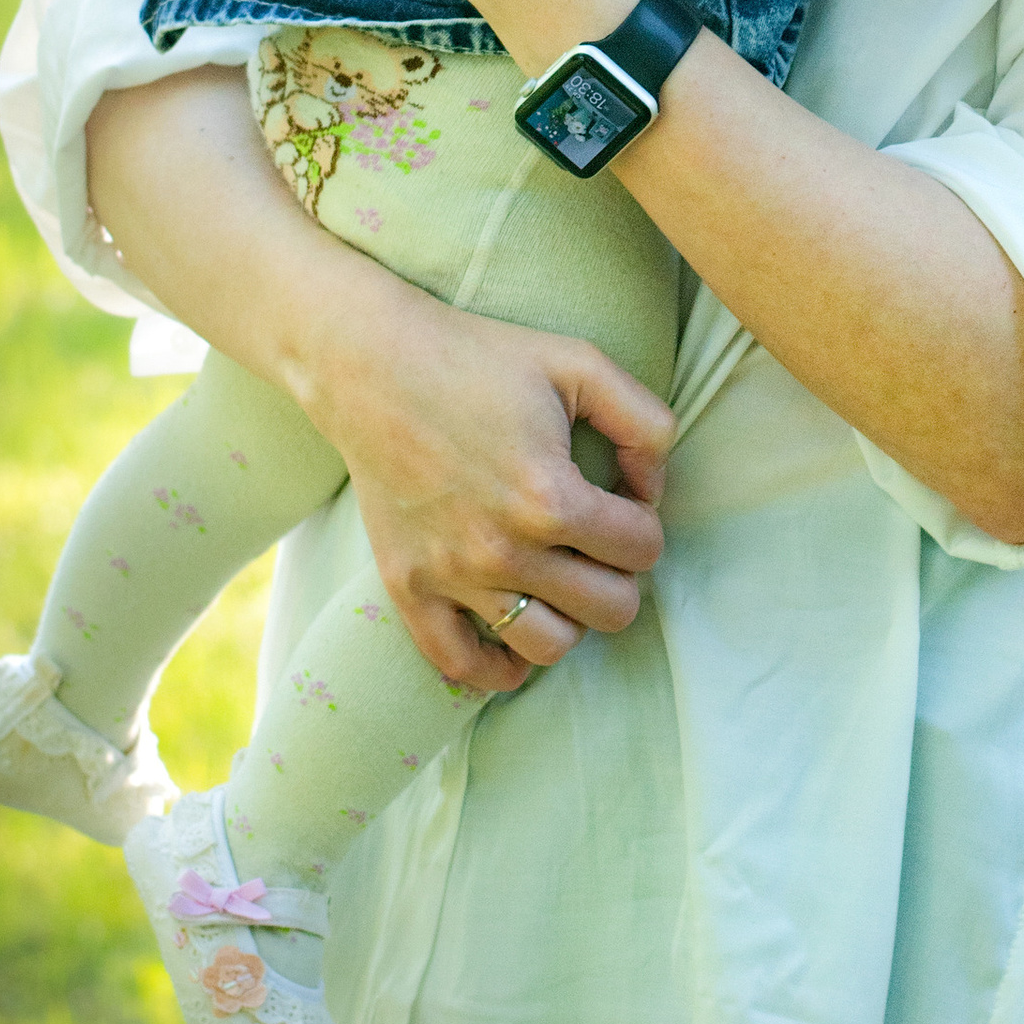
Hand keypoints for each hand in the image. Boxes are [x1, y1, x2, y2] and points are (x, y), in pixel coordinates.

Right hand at [299, 263, 674, 692]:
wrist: (371, 366)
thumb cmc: (480, 358)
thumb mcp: (581, 364)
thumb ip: (645, 423)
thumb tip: (653, 490)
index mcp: (551, 497)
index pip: (642, 549)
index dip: (644, 522)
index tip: (622, 499)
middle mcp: (504, 549)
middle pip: (611, 609)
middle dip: (619, 574)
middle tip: (597, 541)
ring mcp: (452, 576)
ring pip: (549, 646)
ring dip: (569, 616)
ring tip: (560, 577)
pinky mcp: (407, 588)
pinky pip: (460, 665)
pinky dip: (498, 666)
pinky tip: (517, 630)